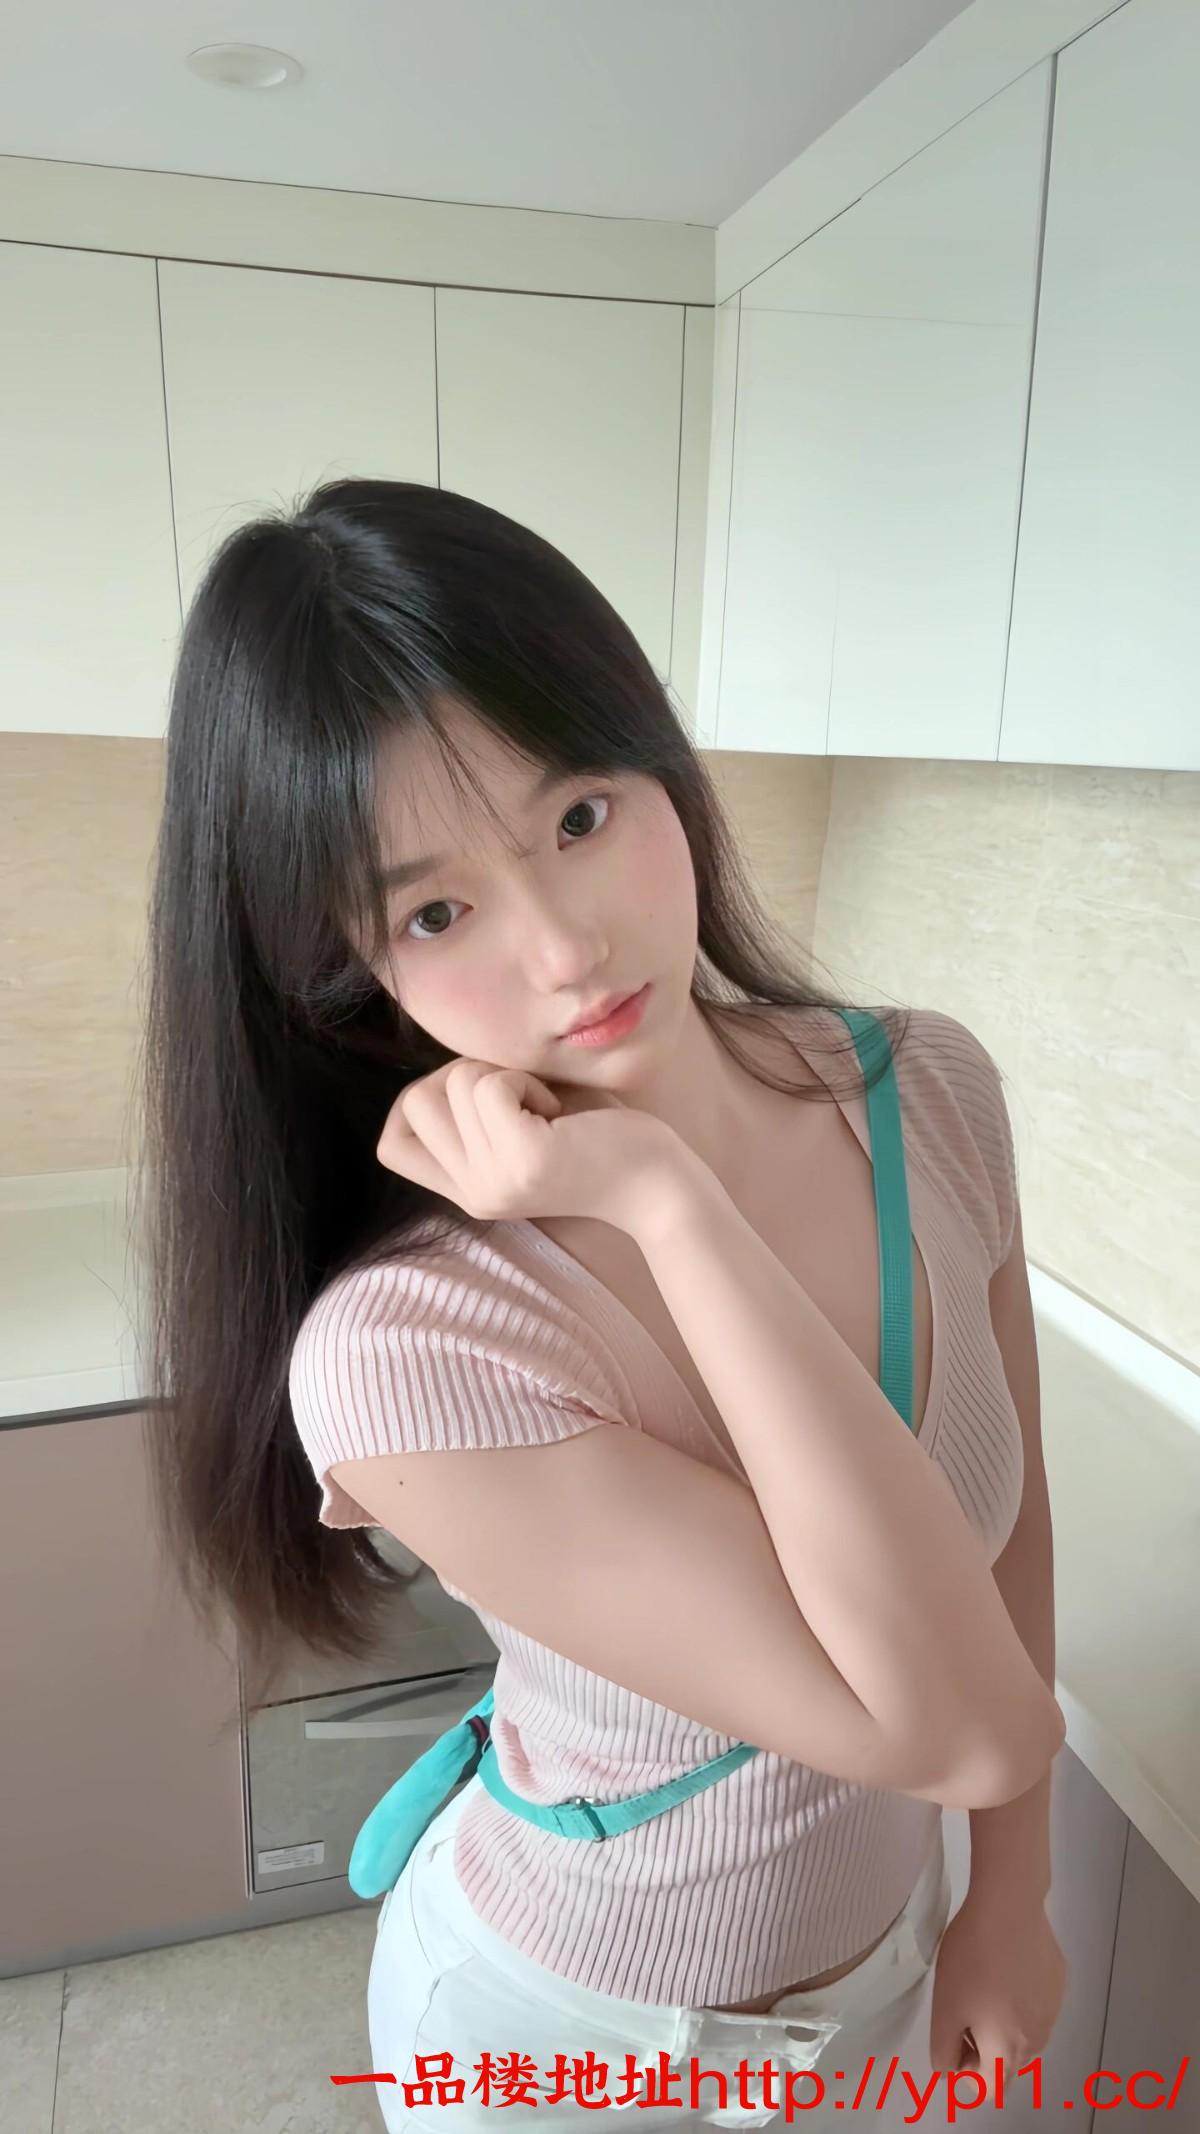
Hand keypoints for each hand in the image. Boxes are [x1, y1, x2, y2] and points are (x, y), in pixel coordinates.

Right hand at [376, 1057, 683, 1231]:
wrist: (662, 1184)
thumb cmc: (602, 1139)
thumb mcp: (523, 1126)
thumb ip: (476, 1108)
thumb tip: (442, 1068)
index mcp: (469, 1190)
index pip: (390, 1146)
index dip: (416, 1104)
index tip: (472, 1098)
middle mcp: (473, 1193)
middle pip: (415, 1101)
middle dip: (466, 1075)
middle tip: (522, 1095)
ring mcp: (495, 1181)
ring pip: (455, 1082)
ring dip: (506, 1075)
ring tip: (549, 1109)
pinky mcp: (523, 1160)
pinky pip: (489, 1085)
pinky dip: (526, 1080)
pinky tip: (561, 1113)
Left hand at [928, 1883, 1066, 2077]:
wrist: (1009, 1906)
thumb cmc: (971, 1959)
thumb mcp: (943, 2008)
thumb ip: (944, 2050)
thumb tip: (948, 2073)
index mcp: (1008, 2051)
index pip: (990, 2088)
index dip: (965, 2074)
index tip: (951, 2042)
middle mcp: (1038, 2040)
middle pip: (1008, 2064)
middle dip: (983, 2050)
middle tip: (962, 2011)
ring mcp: (1053, 2011)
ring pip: (1024, 2035)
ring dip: (1002, 2025)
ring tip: (982, 1986)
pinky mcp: (1058, 1983)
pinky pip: (1036, 2006)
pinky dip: (1019, 2000)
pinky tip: (1005, 1967)